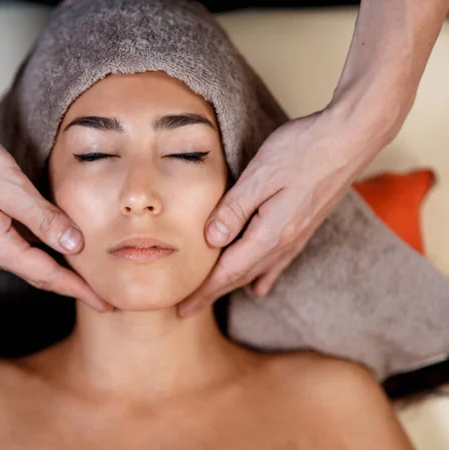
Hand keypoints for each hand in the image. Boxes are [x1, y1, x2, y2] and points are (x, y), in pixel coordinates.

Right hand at [0, 114, 111, 312]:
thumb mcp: (13, 189)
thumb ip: (44, 219)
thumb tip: (75, 245)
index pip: (48, 276)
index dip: (79, 289)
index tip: (103, 302)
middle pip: (39, 276)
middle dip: (71, 288)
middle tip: (101, 298)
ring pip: (30, 263)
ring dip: (57, 273)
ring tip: (84, 279)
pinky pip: (20, 248)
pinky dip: (43, 254)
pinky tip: (55, 249)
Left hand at [177, 107, 387, 316]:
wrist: (352, 137)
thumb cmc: (304, 150)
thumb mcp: (261, 176)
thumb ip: (235, 209)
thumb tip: (211, 241)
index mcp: (271, 233)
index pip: (229, 271)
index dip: (204, 291)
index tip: (183, 308)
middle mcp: (286, 241)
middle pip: (241, 275)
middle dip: (213, 293)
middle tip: (188, 309)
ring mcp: (298, 234)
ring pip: (259, 269)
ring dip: (234, 285)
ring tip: (215, 298)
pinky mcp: (305, 223)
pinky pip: (279, 259)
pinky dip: (264, 275)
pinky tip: (261, 285)